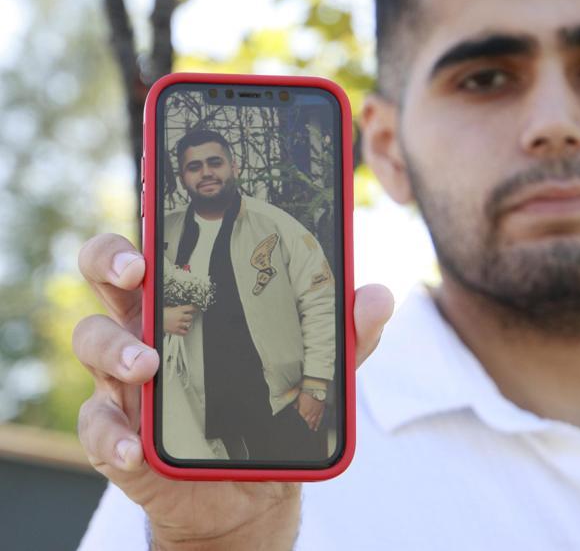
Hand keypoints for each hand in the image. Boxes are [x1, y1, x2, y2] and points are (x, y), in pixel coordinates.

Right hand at [74, 234, 392, 550]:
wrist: (252, 484)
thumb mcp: (314, 366)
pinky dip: (110, 435)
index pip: (159, 245)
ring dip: (116, 349)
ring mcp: (129, 380)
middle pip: (106, 274)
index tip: (164, 207)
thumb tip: (376, 295)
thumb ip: (341, 332)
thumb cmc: (273, 403)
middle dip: (111, 259)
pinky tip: (135, 446)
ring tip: (146, 363)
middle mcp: (149, 327)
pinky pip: (97, 427)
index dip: (153, 221)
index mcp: (190, 298)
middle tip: (139, 268)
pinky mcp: (123, 436)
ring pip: (92, 342)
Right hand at [163, 305, 196, 335]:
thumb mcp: (169, 308)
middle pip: (190, 317)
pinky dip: (185, 332)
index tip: (194, 310)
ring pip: (189, 324)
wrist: (156, 320)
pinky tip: (185, 330)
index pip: (190, 308)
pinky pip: (184, 332)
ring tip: (186, 324)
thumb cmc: (161, 314)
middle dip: (189, 317)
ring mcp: (178, 324)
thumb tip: (180, 309)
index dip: (193, 309)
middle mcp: (180, 317)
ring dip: (188, 324)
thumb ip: (176, 309)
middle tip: (188, 318)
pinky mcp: (176, 331)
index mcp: (178, 310)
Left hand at [294, 392, 324, 431]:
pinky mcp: (321, 411)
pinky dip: (317, 425)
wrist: (315, 388)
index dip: (299, 423)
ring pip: (312, 423)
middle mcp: (310, 414)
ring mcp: (316, 413)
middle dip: (304, 427)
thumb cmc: (307, 392)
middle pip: (306, 423)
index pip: (300, 420)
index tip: (297, 426)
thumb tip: (293, 409)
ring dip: (310, 427)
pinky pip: (319, 419)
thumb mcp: (298, 399)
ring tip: (308, 431)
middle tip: (302, 430)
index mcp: (303, 411)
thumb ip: (296, 406)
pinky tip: (315, 428)